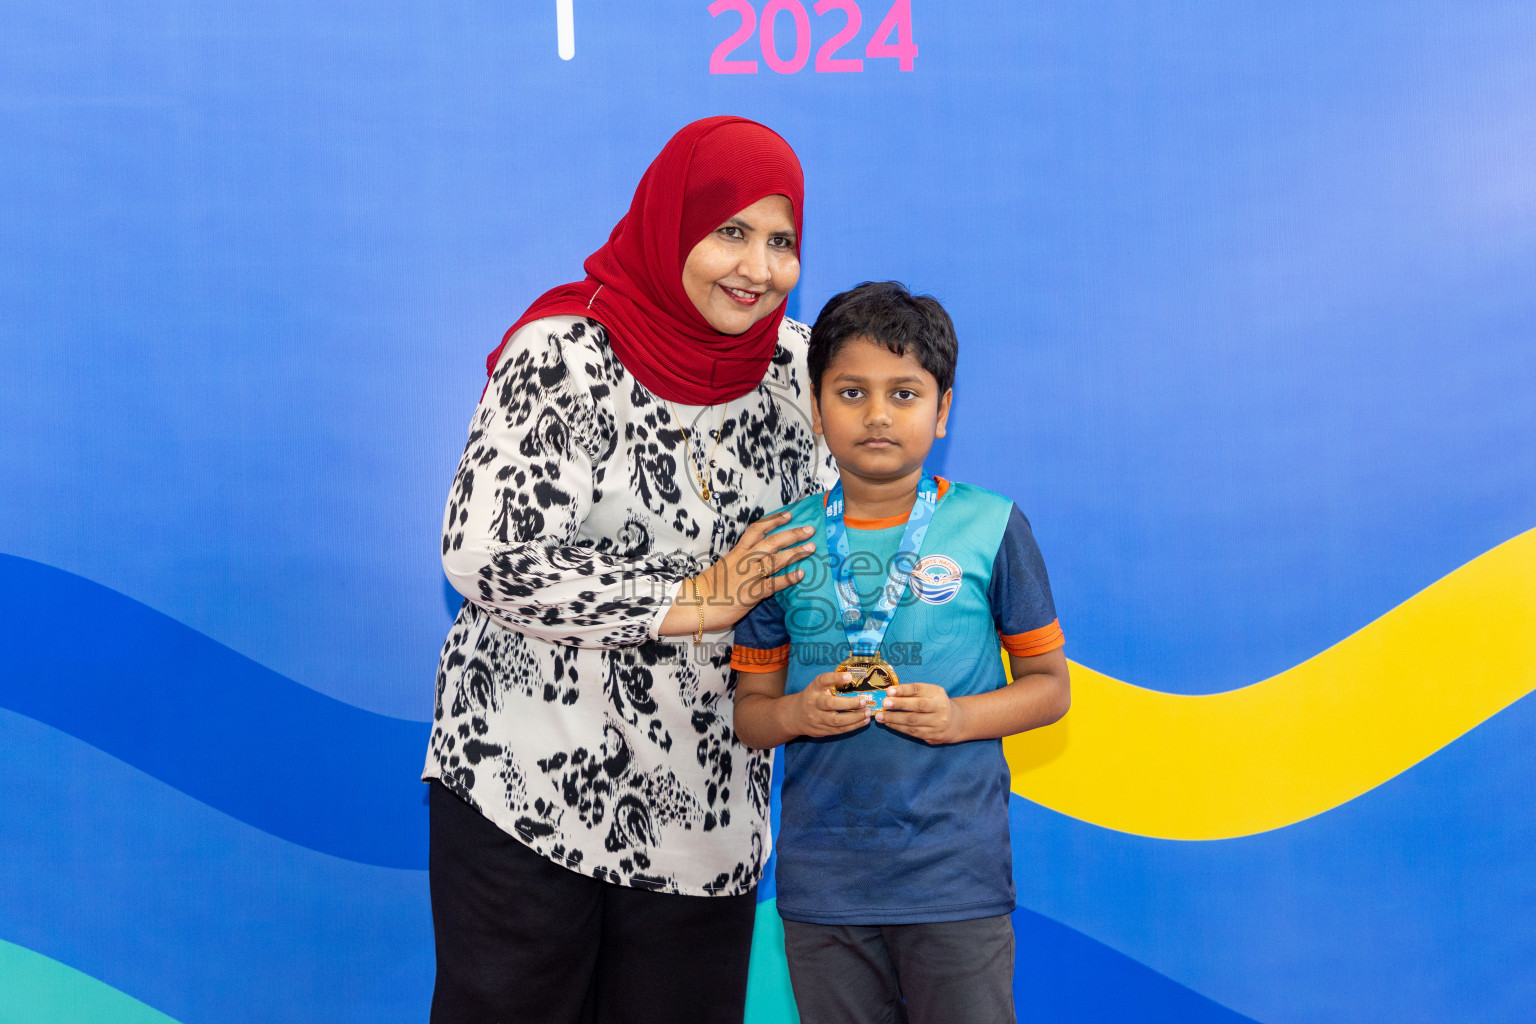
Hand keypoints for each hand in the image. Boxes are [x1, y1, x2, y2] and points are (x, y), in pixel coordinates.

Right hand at [663, 510, 816, 634]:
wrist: (696, 603)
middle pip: (771, 542)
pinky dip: (787, 579)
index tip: (789, 515)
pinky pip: (773, 584)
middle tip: (810, 529)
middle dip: (792, 534)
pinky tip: (801, 575)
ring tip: (811, 548)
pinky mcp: (751, 594)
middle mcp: (745, 560)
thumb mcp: (725, 566)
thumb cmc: (710, 587)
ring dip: (795, 553)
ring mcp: (749, 576)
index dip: (774, 521)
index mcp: (737, 552)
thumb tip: (758, 558)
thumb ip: (741, 560)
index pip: (757, 530)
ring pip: (775, 560)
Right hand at [784, 672, 872, 738]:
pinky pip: (839, 730)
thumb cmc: (812, 697)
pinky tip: (863, 721)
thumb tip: (855, 677)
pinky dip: (853, 726)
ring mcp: (817, 719)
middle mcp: (814, 703)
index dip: (836, 678)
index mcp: (814, 689)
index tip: (849, 676)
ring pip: (836, 721)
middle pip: (831, 704)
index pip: (823, 681)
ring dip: (855, 718)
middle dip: (849, 704)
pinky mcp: (821, 730)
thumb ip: (832, 684)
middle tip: (863, 701)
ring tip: (867, 713)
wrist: (794, 716)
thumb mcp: (817, 687)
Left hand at [875, 683, 965, 743]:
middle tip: (883, 704)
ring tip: (880, 716)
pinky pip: (913, 731)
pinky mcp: (933, 735)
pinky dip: (898, 727)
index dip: (903, 690)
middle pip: (917, 706)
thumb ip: (913, 692)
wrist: (956, 722)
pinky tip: (889, 723)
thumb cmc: (935, 704)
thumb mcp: (930, 693)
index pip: (919, 689)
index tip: (889, 691)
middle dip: (899, 704)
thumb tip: (889, 694)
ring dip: (894, 719)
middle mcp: (940, 707)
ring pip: (913, 721)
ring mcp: (937, 723)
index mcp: (937, 693)